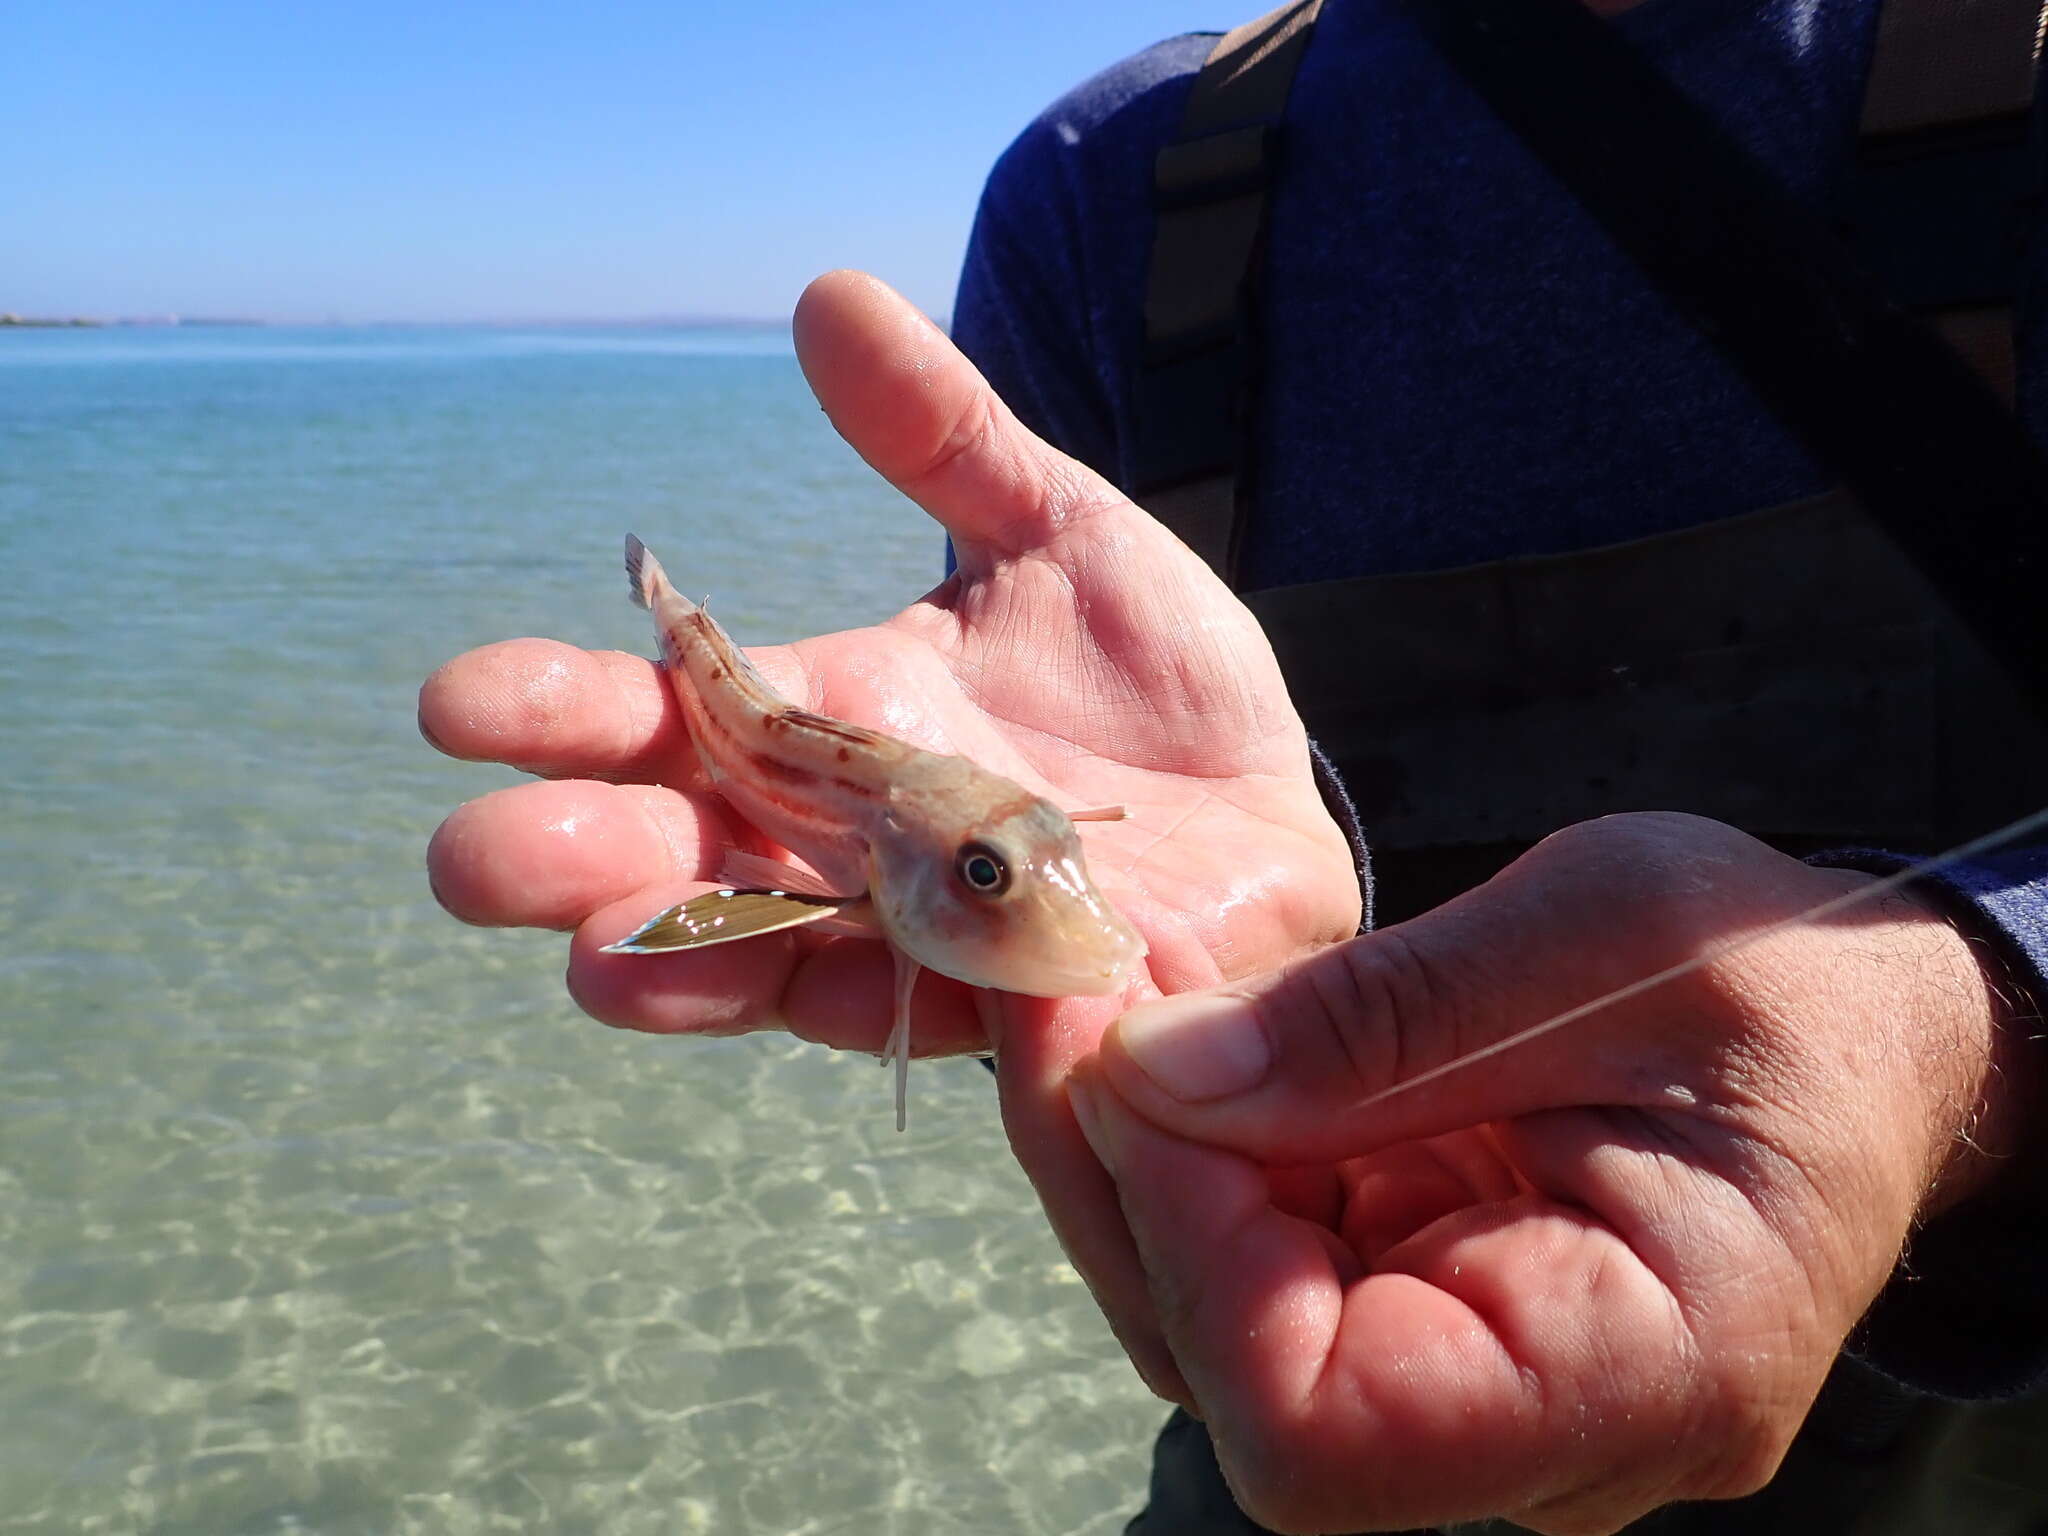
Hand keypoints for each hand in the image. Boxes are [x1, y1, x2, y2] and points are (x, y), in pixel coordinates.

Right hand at [420, 270, 1360, 1371]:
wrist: (1274, 816)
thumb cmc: (1161, 688)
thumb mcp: (1064, 536)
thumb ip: (948, 438)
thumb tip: (827, 293)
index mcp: (836, 720)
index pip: (673, 714)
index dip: (563, 710)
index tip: (455, 701)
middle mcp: (844, 835)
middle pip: (679, 846)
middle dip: (573, 856)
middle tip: (469, 862)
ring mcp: (913, 925)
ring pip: (760, 944)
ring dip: (671, 950)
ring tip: (583, 954)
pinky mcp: (1000, 996)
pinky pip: (901, 1007)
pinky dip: (832, 997)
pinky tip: (763, 989)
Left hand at [1066, 812, 2024, 1534]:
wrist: (1863, 1028)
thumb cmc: (1777, 975)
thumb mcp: (1595, 930)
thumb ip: (1373, 1013)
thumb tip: (1147, 1074)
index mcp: (1645, 1369)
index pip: (1310, 1427)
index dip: (1189, 1251)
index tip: (1144, 1065)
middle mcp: (1559, 1440)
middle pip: (1247, 1384)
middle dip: (1151, 1192)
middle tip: (1103, 1011)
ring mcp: (1496, 1401)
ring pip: (1240, 1337)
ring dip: (1173, 1172)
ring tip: (1158, 1012)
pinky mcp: (1450, 1336)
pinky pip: (1285, 1279)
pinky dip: (1229, 1166)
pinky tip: (1224, 1055)